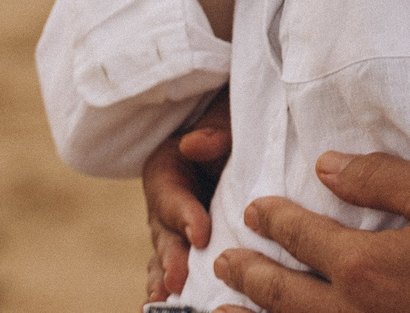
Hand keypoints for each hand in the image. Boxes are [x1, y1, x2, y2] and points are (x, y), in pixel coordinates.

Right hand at [144, 88, 233, 300]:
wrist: (245, 132)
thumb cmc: (234, 120)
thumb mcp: (225, 114)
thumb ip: (213, 129)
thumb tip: (193, 145)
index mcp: (166, 167)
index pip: (169, 194)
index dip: (183, 215)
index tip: (201, 234)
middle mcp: (165, 203)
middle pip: (164, 233)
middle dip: (172, 258)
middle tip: (179, 280)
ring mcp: (177, 229)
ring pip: (167, 257)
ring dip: (168, 280)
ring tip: (167, 302)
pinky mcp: (194, 246)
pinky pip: (183, 269)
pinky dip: (179, 288)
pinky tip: (180, 307)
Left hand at [215, 151, 409, 312]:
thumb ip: (382, 178)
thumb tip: (328, 166)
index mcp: (365, 264)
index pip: (302, 237)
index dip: (273, 220)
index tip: (254, 209)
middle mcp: (351, 310)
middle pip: (281, 292)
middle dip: (248, 272)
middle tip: (223, 260)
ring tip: (223, 307)